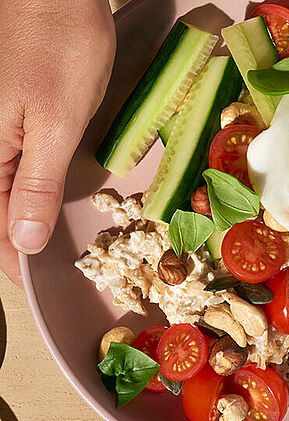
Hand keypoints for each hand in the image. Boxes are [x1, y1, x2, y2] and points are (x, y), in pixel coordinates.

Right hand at [0, 0, 114, 286]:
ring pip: (2, 189)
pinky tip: (38, 199)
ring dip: (22, 216)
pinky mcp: (7, 118)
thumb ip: (38, 184)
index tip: (30, 282)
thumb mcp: (56, 123)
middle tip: (43, 267)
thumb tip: (26, 238)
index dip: (11, 258)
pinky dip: (25, 188)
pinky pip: (11, 166)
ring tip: (42, 242)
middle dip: (17, 239)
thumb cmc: (59, 45)